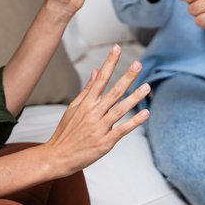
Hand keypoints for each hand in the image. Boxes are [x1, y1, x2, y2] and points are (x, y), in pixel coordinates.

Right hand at [42, 45, 149, 177]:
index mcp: (86, 103)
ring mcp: (99, 128)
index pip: (100, 78)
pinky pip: (122, 130)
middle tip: (138, 64)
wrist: (57, 156)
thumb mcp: (73, 107)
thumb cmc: (66, 131)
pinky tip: (145, 113)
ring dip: (135, 97)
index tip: (116, 48)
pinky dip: (134, 122)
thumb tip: (97, 71)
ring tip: (147, 86)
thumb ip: (87, 89)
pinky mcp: (104, 143)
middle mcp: (93, 113)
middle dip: (127, 77)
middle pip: (113, 92)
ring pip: (120, 109)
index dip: (109, 63)